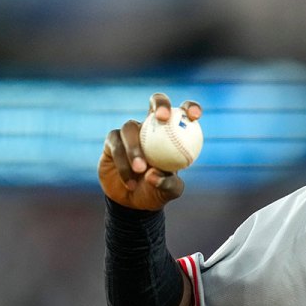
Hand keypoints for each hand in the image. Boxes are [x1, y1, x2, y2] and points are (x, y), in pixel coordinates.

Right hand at [99, 93, 201, 210]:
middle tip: (163, 118)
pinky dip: (123, 165)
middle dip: (160, 103)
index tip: (194, 116)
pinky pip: (116, 146)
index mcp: (171, 133)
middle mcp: (151, 127)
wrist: (132, 203)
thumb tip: (154, 174)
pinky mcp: (112, 141)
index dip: (190, 107)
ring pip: (130, 128)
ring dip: (135, 149)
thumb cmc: (157, 191)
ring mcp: (130, 132)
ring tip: (140, 170)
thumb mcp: (169, 191)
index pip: (182, 113)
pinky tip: (129, 182)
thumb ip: (167, 183)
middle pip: (155, 102)